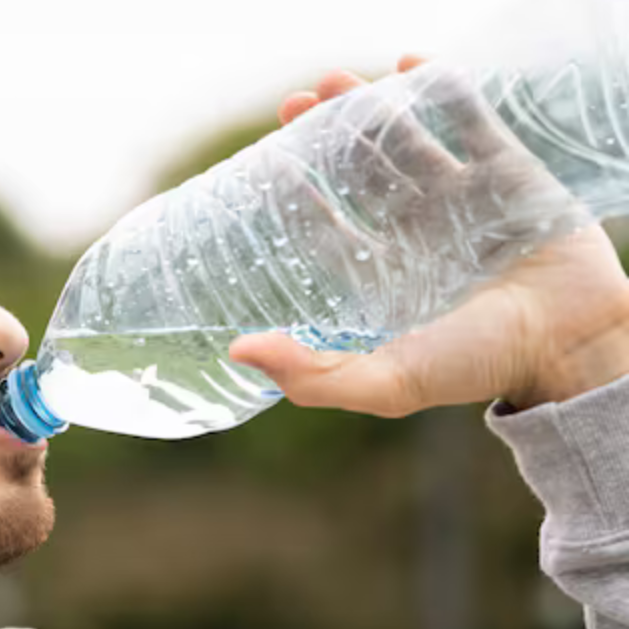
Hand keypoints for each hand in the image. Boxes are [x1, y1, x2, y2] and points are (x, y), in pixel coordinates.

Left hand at [230, 56, 628, 413]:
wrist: (572, 344)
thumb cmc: (478, 367)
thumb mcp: (387, 384)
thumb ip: (313, 376)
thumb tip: (237, 353)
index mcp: (383, 275)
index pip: (326, 225)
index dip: (294, 194)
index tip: (264, 161)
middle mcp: (417, 233)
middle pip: (359, 173)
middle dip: (326, 136)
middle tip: (295, 102)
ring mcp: (463, 200)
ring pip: (406, 141)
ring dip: (372, 108)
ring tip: (336, 79)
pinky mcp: (509, 174)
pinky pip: (471, 121)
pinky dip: (443, 90)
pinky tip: (412, 63)